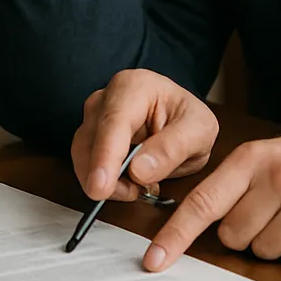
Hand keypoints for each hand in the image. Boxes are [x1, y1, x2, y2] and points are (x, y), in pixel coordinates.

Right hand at [71, 70, 218, 202]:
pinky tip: (127, 185)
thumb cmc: (187, 118)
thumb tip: (139, 171)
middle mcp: (106, 98)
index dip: (105, 157)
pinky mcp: (89, 136)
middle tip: (134, 193)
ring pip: (82, 154)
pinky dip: (104, 181)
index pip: (113, 123)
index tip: (101, 187)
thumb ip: (172, 148)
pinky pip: (86, 164)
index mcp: (134, 87)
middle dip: (106, 175)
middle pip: (90, 140)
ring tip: (137, 188)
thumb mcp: (198, 131)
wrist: (179, 118)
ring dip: (105, 181)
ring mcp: (93, 117)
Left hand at [142, 126, 280, 270]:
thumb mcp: (268, 154)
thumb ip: (232, 183)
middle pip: (233, 235)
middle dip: (243, 231)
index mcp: (253, 158)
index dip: (177, 234)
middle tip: (266, 209)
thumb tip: (191, 220)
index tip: (156, 258)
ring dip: (272, 241)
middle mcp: (279, 179)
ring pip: (263, 252)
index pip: (204, 202)